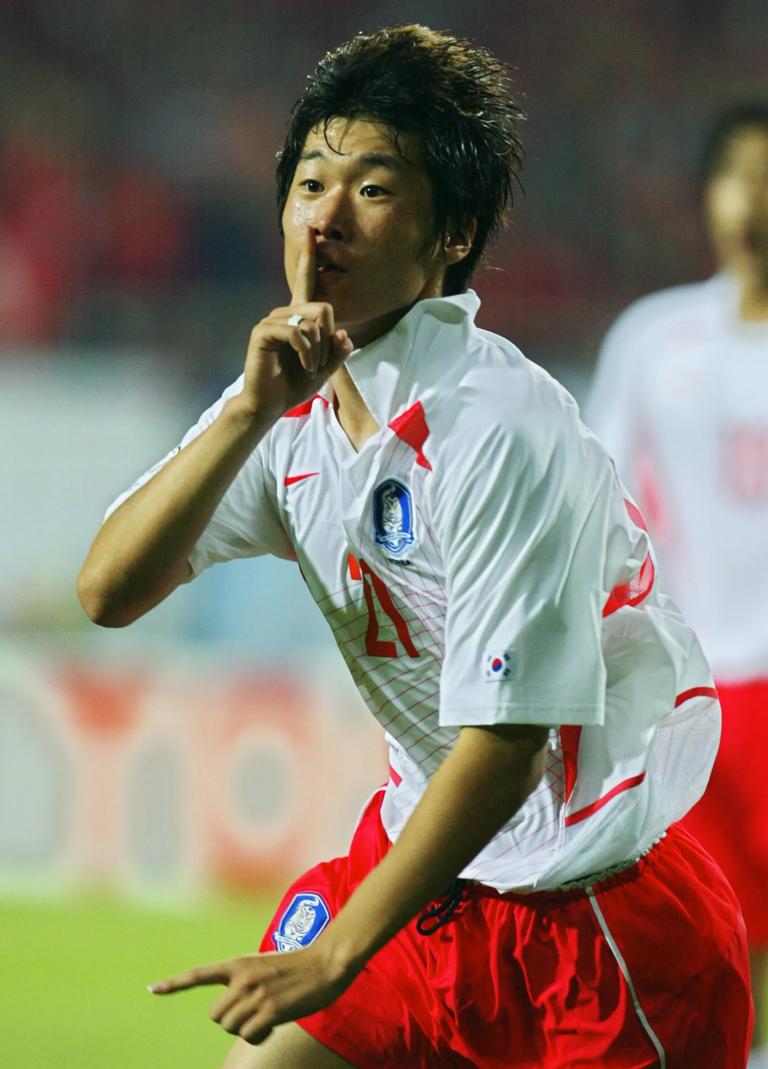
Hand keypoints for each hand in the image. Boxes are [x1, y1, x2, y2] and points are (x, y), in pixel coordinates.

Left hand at [149, 945, 351, 1045]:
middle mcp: (243, 977)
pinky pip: (249, 1035)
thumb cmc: (296, 968)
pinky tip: (272, 1026)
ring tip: (265, 1018)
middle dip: (230, 1021)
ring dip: (245, 1030)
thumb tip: (229, 1015)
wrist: (326, 962)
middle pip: (216, 1016)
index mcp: (238, 964)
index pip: (199, 974)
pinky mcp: (271, 1010)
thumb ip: (243, 983)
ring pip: (230, 1027)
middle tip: (252, 1015)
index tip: (152, 990)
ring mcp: (256, 993)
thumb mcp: (263, 967)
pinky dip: (258, 1037)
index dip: (174, 984)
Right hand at [234, 228, 352, 424]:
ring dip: (318, 350)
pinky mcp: (263, 331)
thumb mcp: (325, 368)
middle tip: (320, 362)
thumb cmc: (293, 384)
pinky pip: (297, 332)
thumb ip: (337, 351)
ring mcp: (272, 320)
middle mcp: (284, 313)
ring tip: (309, 366)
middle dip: (329, 340)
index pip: (306, 282)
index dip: (309, 257)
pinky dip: (308, 352)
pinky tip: (304, 365)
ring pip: (312, 322)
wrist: (269, 404)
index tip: (311, 232)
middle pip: (324, 308)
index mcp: (298, 317)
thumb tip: (343, 335)